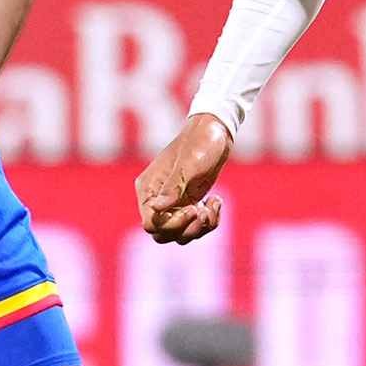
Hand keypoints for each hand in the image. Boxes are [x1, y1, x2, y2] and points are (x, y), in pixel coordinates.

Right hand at [135, 112, 233, 244]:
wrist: (215, 130)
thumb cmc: (200, 141)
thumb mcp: (189, 164)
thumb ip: (173, 187)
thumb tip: (156, 208)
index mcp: (149, 188)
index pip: (150, 223)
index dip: (171, 224)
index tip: (192, 208)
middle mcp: (156, 199)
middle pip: (163, 234)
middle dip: (186, 229)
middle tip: (202, 212)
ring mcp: (173, 203)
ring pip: (180, 234)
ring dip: (200, 228)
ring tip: (212, 205)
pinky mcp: (188, 204)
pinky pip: (194, 226)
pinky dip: (209, 221)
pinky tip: (216, 201)